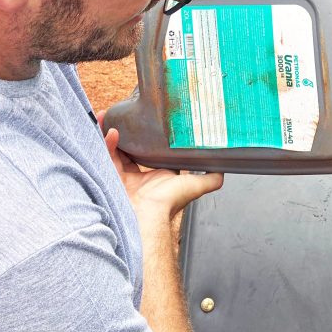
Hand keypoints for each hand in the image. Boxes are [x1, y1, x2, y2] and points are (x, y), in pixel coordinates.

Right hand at [98, 113, 222, 226]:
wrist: (146, 215)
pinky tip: (112, 130)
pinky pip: (106, 155)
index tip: (150, 123)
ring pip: (115, 149)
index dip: (150, 139)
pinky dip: (107, 142)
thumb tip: (224, 168)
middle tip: (125, 117)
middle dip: (127, 134)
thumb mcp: (195, 185)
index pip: (152, 153)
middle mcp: (140, 176)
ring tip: (111, 116)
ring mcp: (123, 177)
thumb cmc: (169, 202)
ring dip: (112, 132)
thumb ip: (211, 178)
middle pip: (131, 149)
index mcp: (157, 175)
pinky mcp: (110, 176)